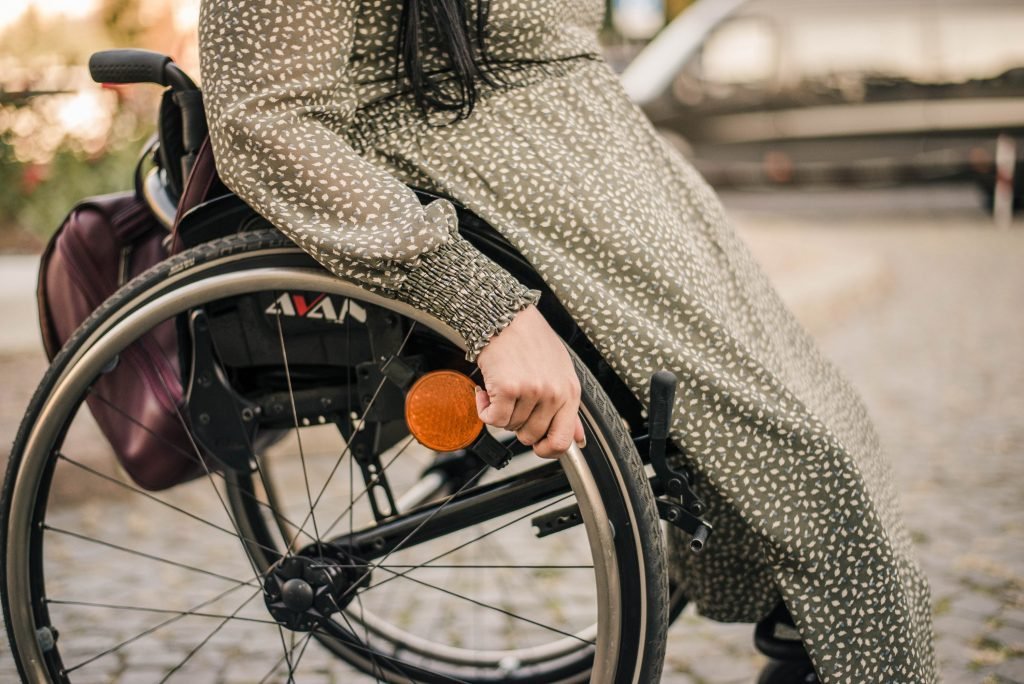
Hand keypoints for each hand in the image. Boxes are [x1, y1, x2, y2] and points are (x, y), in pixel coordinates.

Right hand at [474, 305, 585, 457]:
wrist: (505, 316)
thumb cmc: (531, 340)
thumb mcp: (559, 372)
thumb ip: (568, 407)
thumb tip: (579, 439)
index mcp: (570, 391)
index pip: (564, 440)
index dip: (547, 449)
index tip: (536, 445)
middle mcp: (554, 393)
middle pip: (531, 436)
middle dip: (517, 423)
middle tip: (513, 401)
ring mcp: (532, 391)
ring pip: (510, 427)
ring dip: (499, 411)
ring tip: (501, 388)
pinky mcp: (509, 388)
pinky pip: (493, 419)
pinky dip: (484, 409)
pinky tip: (487, 392)